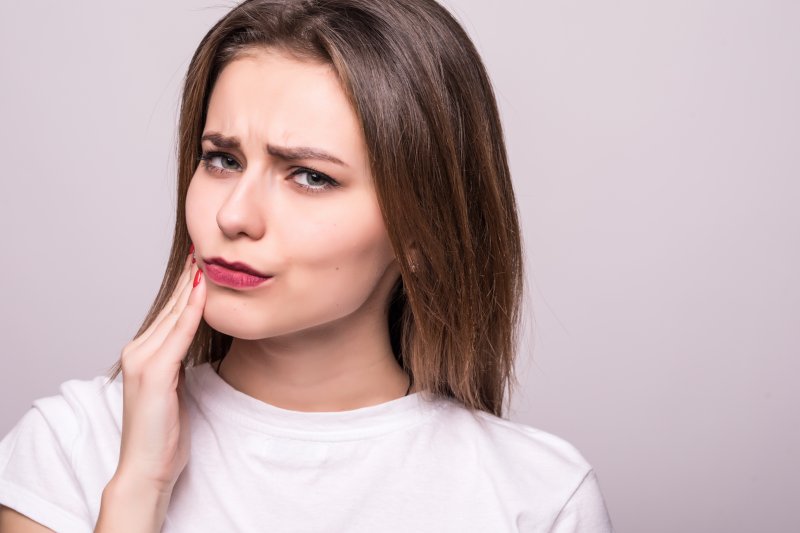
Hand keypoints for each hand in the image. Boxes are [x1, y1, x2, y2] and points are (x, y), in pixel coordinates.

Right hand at [112, 253, 205, 493]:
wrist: (147, 467)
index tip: (201, 264)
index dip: (185, 288)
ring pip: (173, 315)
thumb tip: (194, 344)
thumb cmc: (164, 432)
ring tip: (206, 260)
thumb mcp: (174, 388)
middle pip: (170, 307)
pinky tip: (203, 292)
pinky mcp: (154, 373)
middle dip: (189, 278)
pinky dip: (192, 311)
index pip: (168, 313)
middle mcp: (137, 351)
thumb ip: (178, 362)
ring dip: (191, 287)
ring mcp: (143, 361)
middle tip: (205, 249)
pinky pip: (179, 334)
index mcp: (142, 354)